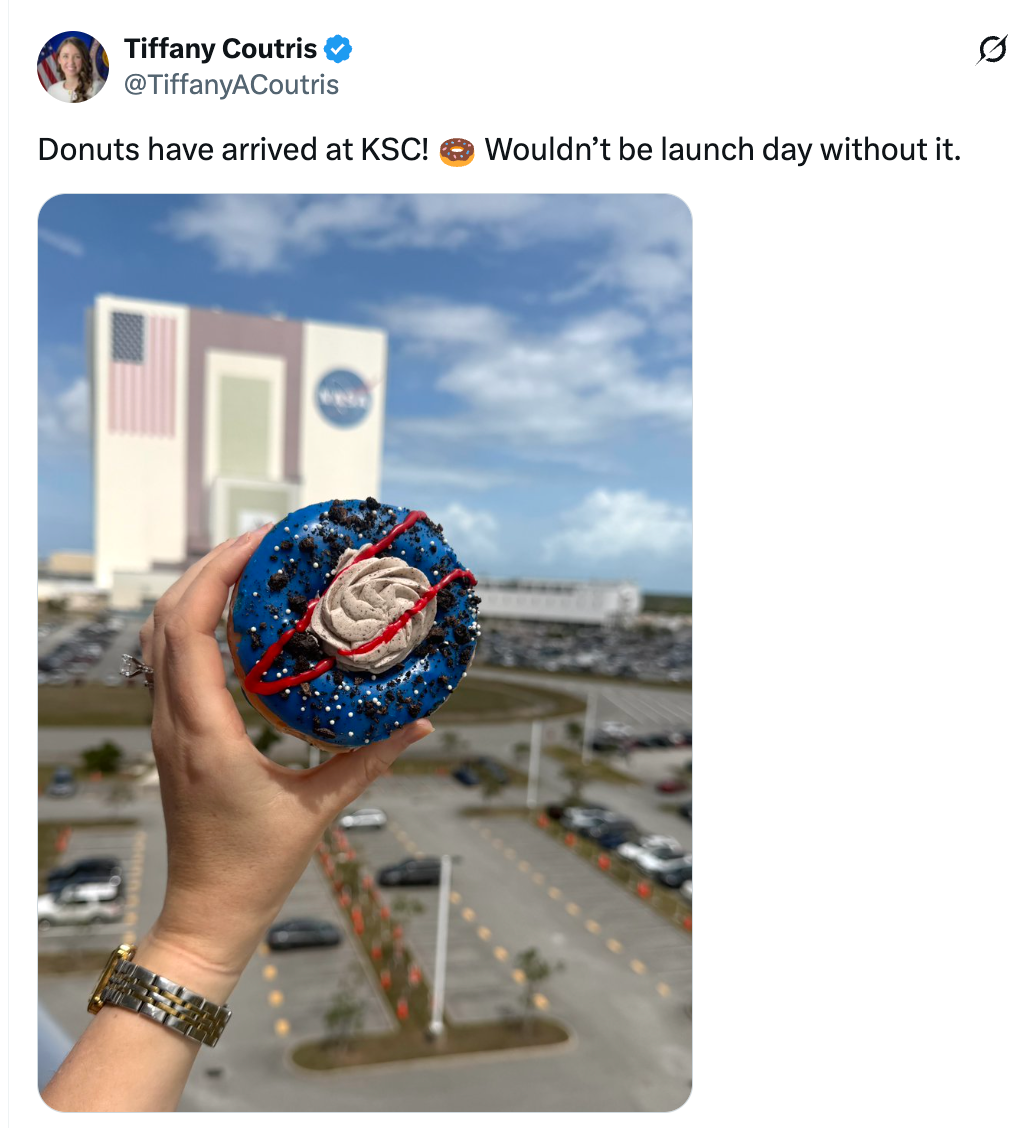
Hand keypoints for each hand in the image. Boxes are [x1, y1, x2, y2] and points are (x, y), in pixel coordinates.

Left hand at [138, 528, 431, 979]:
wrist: (207, 912)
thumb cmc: (256, 867)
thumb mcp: (320, 809)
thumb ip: (370, 760)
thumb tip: (420, 724)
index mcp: (205, 733)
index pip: (190, 632)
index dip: (217, 577)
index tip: (261, 544)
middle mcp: (174, 723)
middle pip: (165, 620)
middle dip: (207, 569)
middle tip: (263, 542)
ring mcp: (167, 729)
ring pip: (158, 639)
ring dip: (195, 592)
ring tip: (247, 567)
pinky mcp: (173, 736)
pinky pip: (168, 664)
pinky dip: (192, 625)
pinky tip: (234, 618)